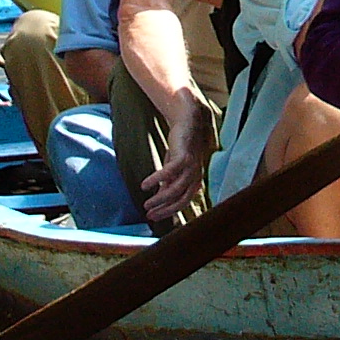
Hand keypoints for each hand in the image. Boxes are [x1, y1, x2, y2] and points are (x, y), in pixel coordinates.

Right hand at [140, 98, 210, 222]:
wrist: (187, 121)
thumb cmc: (180, 147)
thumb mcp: (173, 168)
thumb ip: (168, 183)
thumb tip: (159, 198)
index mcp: (194, 181)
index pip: (182, 202)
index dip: (168, 211)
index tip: (153, 217)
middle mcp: (195, 176)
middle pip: (181, 199)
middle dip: (165, 209)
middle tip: (149, 215)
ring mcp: (191, 167)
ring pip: (176, 189)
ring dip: (160, 199)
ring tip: (146, 204)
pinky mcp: (183, 156)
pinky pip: (169, 172)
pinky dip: (156, 180)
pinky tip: (144, 185)